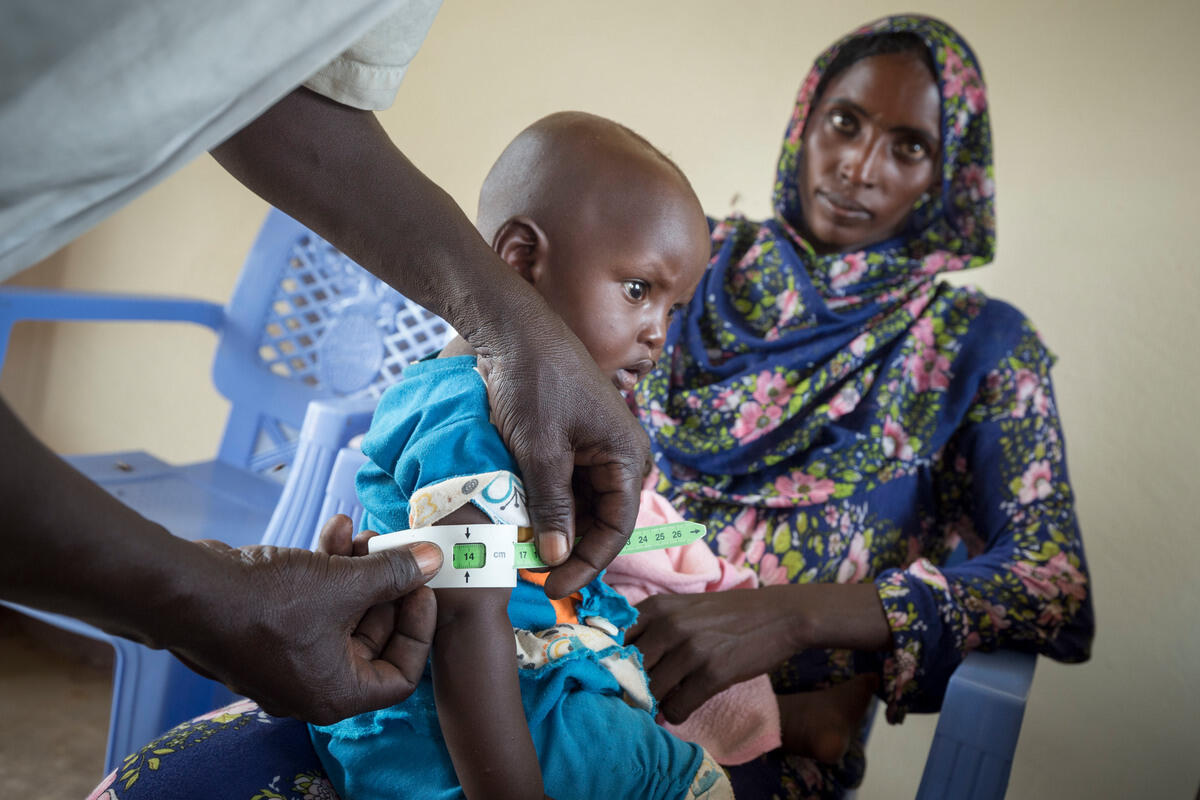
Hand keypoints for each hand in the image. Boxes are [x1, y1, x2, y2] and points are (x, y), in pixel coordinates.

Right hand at [172, 515, 440, 724]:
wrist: (186, 591)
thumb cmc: (263, 604)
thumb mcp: (343, 584)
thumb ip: (394, 574)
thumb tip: (432, 560)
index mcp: (335, 693)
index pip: (400, 677)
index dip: (418, 630)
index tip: (422, 587)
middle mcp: (313, 683)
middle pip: (373, 637)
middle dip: (386, 586)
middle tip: (392, 547)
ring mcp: (289, 656)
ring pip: (343, 612)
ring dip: (357, 569)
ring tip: (361, 532)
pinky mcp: (269, 629)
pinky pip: (314, 601)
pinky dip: (327, 567)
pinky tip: (334, 527)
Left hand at [477, 305, 648, 598]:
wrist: (514, 330)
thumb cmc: (533, 383)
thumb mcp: (540, 451)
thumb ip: (551, 507)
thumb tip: (556, 558)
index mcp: (626, 457)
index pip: (616, 529)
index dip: (585, 563)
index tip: (550, 586)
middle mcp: (620, 456)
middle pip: (601, 521)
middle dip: (568, 547)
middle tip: (529, 571)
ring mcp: (598, 449)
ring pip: (581, 506)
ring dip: (554, 526)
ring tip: (519, 546)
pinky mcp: (575, 443)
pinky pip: (566, 486)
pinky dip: (545, 503)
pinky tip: (519, 517)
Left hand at [626, 587, 805, 723]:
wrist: (779, 615)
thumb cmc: (728, 614)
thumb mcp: (683, 607)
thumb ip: (652, 627)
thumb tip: (620, 665)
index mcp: (656, 606)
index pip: (612, 640)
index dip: (611, 663)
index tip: (617, 676)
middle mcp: (668, 625)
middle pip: (628, 671)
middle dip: (631, 689)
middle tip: (640, 696)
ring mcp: (690, 649)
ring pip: (651, 692)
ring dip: (655, 704)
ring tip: (666, 700)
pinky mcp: (712, 673)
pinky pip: (677, 707)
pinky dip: (676, 713)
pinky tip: (684, 706)